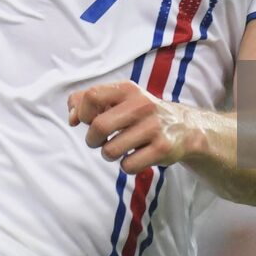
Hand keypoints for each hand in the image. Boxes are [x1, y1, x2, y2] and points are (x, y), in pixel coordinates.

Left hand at [68, 81, 196, 174]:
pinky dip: (126, 166)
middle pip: (99, 126)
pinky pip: (128, 166)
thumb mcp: (119, 99)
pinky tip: (136, 157)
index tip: (88, 121)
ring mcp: (154, 127)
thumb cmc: (140, 114)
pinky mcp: (162, 148)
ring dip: (109, 155)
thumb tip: (71, 118)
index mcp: (128, 89)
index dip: (82, 113)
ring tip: (120, 149)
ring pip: (110, 150)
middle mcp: (142, 104)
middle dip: (93, 140)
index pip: (91, 96)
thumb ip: (87, 101)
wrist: (184, 127)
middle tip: (100, 141)